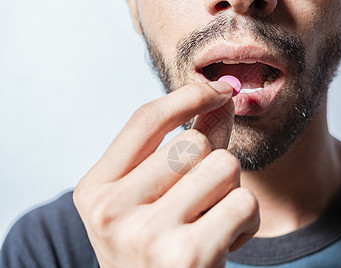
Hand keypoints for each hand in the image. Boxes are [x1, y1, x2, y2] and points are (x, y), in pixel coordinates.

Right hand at [73, 82, 259, 267]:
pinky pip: (244, 203)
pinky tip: (222, 244)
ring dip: (229, 192)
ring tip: (208, 223)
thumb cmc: (156, 248)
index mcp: (94, 190)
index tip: (219, 89)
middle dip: (211, 166)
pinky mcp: (188, 257)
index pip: (145, 120)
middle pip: (194, 144)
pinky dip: (245, 222)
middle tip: (199, 202)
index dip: (188, 96)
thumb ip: (184, 146)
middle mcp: (110, 211)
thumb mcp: (151, 198)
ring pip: (224, 167)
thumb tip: (221, 97)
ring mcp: (146, 236)